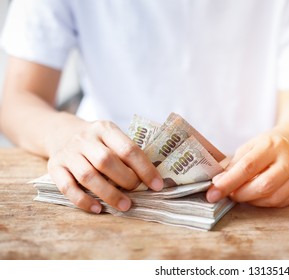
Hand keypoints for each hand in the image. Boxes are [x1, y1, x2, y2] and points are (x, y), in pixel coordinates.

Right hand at [46, 118, 163, 213]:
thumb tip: (153, 179)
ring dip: (109, 193)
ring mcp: (68, 153)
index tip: (157, 185)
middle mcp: (85, 139)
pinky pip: (67, 187)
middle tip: (137, 191)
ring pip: (87, 176)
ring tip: (125, 205)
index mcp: (105, 129)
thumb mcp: (112, 137)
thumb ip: (128, 153)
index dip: (144, 169)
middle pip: (106, 161)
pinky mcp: (54, 167)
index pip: (128, 149)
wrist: (59, 131)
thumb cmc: (97, 141)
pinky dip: (83, 200)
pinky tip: (98, 209)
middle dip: (126, 179)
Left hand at [206, 127, 288, 206]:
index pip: (248, 166)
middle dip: (240, 195)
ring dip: (252, 201)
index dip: (228, 182)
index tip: (213, 193)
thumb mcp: (249, 147)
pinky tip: (259, 195)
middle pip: (263, 185)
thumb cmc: (268, 145)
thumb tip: (218, 183)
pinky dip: (265, 203)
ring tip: (243, 194)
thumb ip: (234, 165)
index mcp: (271, 145)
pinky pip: (280, 202)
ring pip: (273, 198)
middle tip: (228, 195)